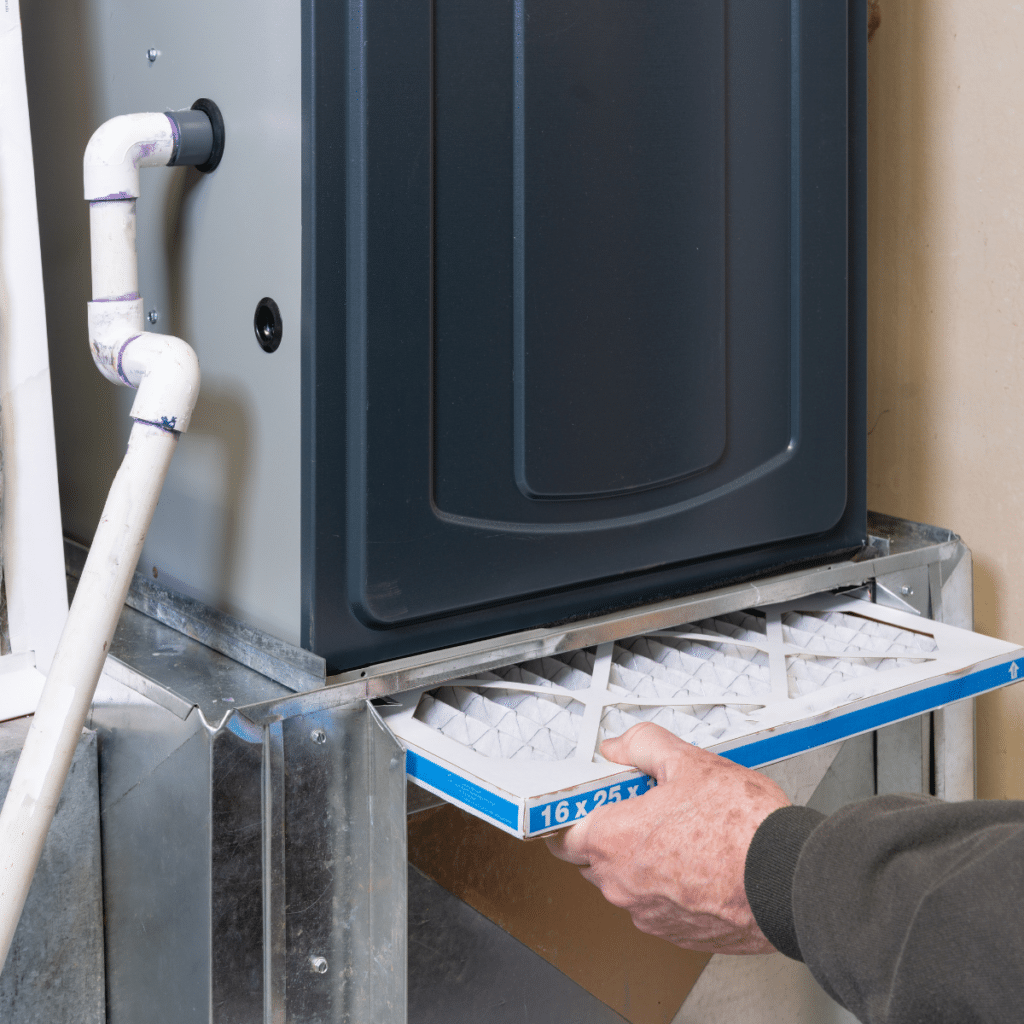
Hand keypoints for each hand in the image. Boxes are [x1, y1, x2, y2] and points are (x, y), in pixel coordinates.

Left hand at [546, 722, 789, 952]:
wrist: (788, 880)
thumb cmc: (742, 829)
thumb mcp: (688, 763)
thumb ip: (643, 746)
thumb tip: (620, 746)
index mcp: (613, 842)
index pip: (563, 835)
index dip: (576, 816)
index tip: (594, 802)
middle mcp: (623, 886)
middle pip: (594, 859)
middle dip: (612, 835)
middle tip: (645, 809)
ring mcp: (649, 915)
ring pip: (628, 884)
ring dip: (642, 863)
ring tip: (682, 835)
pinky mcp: (678, 935)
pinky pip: (658, 907)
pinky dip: (669, 888)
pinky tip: (699, 864)